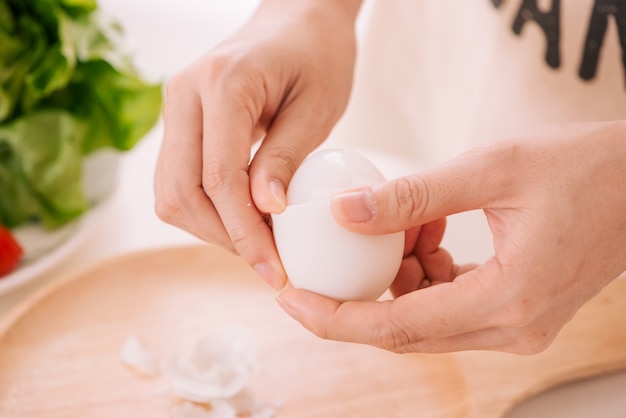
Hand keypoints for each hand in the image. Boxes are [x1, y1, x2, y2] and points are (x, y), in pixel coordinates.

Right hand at [154, 0, 361, 288]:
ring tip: (258, 244)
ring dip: (211, 229)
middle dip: (223, 238)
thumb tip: (264, 213)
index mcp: (223, 83)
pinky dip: (206, 210)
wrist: (297, 20)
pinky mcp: (180, 122)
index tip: (273, 269)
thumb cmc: (318, 55)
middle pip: (181, 192)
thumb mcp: (317, 106)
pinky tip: (243, 220)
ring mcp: (176, 107)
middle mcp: (184, 94)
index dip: (245, 233)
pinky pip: (178, 180)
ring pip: (170, 193)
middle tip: (268, 263)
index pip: (219, 178)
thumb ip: (285, 158)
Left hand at [277, 120, 625, 353]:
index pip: (398, 327)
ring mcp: (517, 327)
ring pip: (426, 318)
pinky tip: (431, 230)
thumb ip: (414, 195)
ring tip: (407, 222)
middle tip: (324, 258)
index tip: (291, 299)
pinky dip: (427, 274)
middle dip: (357, 297)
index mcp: (508, 301)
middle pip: (405, 331)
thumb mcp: (491, 169)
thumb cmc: (584, 169)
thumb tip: (345, 210)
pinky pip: (450, 306)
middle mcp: (513, 329)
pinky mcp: (517, 313)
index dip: (335, 318)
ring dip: (399, 276)